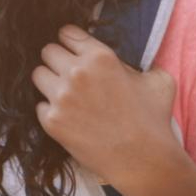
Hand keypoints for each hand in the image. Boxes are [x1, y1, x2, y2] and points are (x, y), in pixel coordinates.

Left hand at [32, 25, 183, 188]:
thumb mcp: (158, 80)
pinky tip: (69, 118)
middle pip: (47, 51)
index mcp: (100, 57)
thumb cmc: (153, 120)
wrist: (144, 162)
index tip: (74, 51)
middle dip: (58, 60)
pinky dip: (50, 110)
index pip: (67, 33)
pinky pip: (39, 105)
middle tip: (70, 74)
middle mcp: (76, 72)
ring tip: (67, 95)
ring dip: (50, 82)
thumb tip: (123, 63)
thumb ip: (136, 63)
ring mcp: (60, 97)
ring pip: (38, 74)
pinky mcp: (51, 120)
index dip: (71, 42)